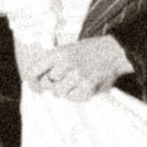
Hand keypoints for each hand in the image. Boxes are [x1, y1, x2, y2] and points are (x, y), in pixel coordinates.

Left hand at [14, 30, 131, 100]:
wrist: (114, 52)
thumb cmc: (88, 51)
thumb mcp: (67, 48)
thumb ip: (52, 62)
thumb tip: (37, 81)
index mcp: (58, 53)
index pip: (34, 71)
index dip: (32, 82)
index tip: (36, 86)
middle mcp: (65, 64)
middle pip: (46, 84)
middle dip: (52, 85)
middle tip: (61, 81)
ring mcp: (77, 77)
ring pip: (59, 92)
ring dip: (65, 90)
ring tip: (74, 82)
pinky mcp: (87, 88)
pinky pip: (73, 98)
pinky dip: (76, 95)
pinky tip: (83, 86)